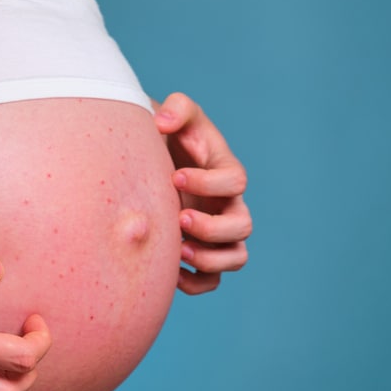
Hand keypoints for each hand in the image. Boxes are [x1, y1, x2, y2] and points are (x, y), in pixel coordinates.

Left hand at [155, 93, 251, 294]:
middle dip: (212, 227)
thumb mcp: (173, 113)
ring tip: (177, 249)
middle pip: (242, 226)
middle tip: (178, 217)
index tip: (175, 176)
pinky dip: (195, 282)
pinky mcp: (199, 252)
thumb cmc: (165, 134)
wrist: (148, 158)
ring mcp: (216, 231)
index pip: (235, 182)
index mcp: (225, 171)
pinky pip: (211, 281)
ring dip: (209, 258)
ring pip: (235, 258)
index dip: (209, 183)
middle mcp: (226, 204)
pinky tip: (169, 271)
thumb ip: (176, 108)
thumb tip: (164, 121)